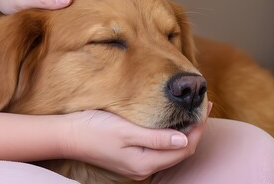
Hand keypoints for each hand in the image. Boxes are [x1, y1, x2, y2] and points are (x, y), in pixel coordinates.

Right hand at [61, 102, 212, 180]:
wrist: (68, 135)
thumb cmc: (94, 129)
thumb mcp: (125, 131)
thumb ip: (155, 138)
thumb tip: (184, 140)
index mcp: (144, 162)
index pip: (184, 148)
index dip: (198, 128)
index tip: (204, 106)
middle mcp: (143, 167)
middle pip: (180, 151)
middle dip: (195, 129)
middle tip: (203, 105)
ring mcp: (137, 164)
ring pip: (170, 150)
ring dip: (184, 131)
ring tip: (192, 112)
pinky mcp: (131, 157)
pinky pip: (159, 148)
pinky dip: (170, 135)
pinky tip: (171, 122)